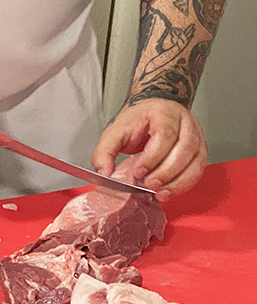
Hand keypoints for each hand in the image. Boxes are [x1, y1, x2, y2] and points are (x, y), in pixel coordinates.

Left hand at [92, 99, 206, 200]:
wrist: (153, 111)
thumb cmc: (137, 121)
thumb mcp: (115, 132)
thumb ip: (105, 152)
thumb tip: (104, 173)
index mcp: (164, 113)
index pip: (165, 135)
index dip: (152, 157)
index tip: (138, 172)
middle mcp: (185, 122)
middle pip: (185, 148)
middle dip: (166, 172)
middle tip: (149, 185)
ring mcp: (196, 136)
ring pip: (196, 160)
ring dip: (178, 181)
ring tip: (160, 193)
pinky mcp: (200, 150)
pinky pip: (198, 169)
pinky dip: (185, 183)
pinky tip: (170, 191)